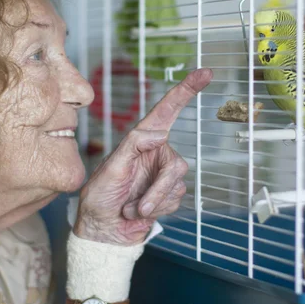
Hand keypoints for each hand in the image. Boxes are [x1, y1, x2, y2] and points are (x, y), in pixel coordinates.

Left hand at [73, 68, 212, 245]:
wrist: (103, 230)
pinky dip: (157, 211)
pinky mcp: (168, 195)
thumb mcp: (110, 167)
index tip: (205, 73)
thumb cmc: (99, 197)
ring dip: (153, 202)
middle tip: (137, 205)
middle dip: (158, 189)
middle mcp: (156, 153)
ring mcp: (163, 175)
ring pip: (177, 186)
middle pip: (177, 165)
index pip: (167, 111)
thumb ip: (134, 146)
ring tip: (131, 207)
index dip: (186, 90)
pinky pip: (175, 202)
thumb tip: (160, 132)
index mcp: (141, 139)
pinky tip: (139, 213)